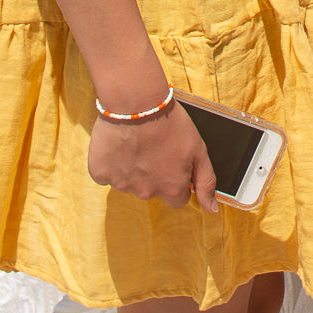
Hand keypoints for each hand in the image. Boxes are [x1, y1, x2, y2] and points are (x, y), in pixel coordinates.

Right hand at [88, 99, 218, 212]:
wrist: (136, 102)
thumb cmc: (171, 122)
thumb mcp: (198, 149)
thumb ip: (206, 181)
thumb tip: (212, 210)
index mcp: (172, 188)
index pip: (178, 198)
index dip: (177, 178)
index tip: (172, 160)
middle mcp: (146, 192)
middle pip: (153, 190)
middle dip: (155, 173)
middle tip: (155, 146)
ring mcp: (122, 185)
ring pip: (130, 182)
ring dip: (133, 167)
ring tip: (137, 141)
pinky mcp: (100, 174)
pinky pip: (106, 174)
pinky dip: (112, 162)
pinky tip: (119, 144)